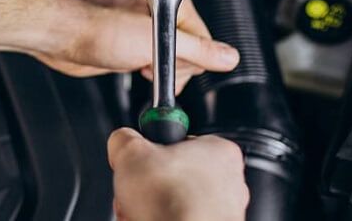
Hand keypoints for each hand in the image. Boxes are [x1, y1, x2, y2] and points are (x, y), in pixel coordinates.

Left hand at [30, 0, 238, 92]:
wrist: (63, 37)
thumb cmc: (100, 28)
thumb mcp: (156, 41)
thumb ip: (196, 50)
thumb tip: (228, 57)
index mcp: (170, 6)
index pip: (204, 40)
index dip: (191, 59)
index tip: (172, 64)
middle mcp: (158, 16)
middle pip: (189, 53)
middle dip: (172, 67)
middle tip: (150, 63)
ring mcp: (143, 31)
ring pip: (169, 62)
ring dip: (158, 72)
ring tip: (140, 66)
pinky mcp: (129, 46)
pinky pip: (151, 64)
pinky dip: (146, 72)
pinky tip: (134, 70)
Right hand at [107, 128, 248, 220]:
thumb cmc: (170, 202)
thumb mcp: (130, 153)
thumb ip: (125, 138)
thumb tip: (121, 141)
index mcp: (219, 151)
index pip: (182, 140)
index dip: (153, 150)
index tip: (142, 157)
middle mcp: (230, 182)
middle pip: (175, 174)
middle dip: (149, 185)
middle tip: (138, 188)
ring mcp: (224, 212)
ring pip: (175, 202)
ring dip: (152, 206)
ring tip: (141, 210)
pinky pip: (178, 219)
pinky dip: (161, 220)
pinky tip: (150, 220)